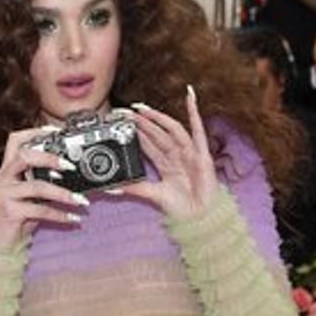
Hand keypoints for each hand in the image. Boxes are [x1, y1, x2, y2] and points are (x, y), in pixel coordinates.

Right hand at [0, 124, 85, 249]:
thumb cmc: (14, 219)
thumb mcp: (27, 196)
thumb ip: (40, 183)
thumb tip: (69, 175)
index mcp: (6, 170)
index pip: (15, 141)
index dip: (34, 132)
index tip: (54, 131)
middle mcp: (2, 179)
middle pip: (25, 157)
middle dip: (49, 158)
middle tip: (69, 166)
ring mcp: (4, 195)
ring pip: (37, 186)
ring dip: (63, 193)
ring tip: (80, 201)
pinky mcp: (10, 212)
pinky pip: (40, 210)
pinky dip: (60, 215)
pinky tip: (73, 219)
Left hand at [118, 89, 217, 220]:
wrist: (200, 219)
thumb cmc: (182, 209)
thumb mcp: (153, 195)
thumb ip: (135, 189)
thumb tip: (113, 187)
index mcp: (166, 165)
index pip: (148, 143)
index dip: (136, 132)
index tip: (122, 121)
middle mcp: (177, 156)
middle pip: (156, 134)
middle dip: (141, 122)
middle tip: (126, 110)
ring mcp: (189, 153)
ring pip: (171, 130)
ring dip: (157, 118)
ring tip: (142, 108)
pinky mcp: (201, 154)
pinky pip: (198, 129)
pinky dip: (195, 112)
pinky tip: (190, 96)